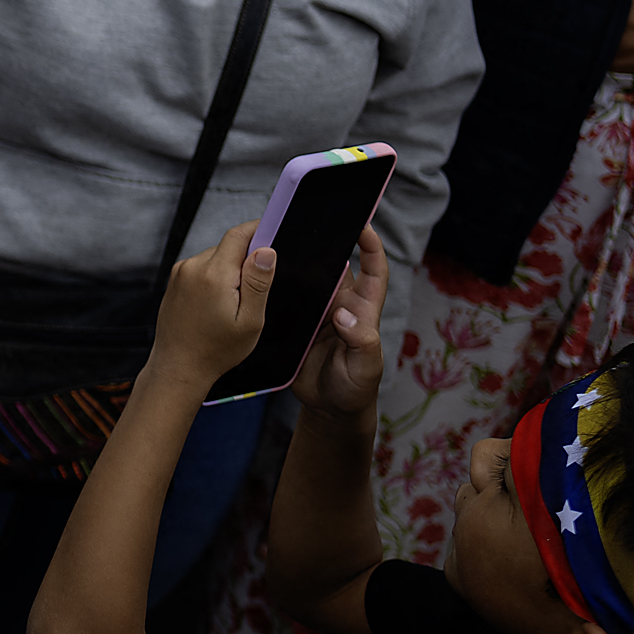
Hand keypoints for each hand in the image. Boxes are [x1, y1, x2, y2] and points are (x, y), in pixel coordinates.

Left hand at [150, 219, 274, 392]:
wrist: (178, 366)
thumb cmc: (216, 350)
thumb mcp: (250, 321)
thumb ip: (258, 283)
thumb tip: (266, 251)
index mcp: (214, 274)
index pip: (239, 234)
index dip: (259, 229)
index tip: (274, 231)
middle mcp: (193, 267)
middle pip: (228, 245)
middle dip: (246, 258)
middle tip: (256, 287)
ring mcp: (181, 272)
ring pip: (216, 256)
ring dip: (230, 269)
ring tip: (233, 302)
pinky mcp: (175, 279)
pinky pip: (203, 267)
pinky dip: (215, 277)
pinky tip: (217, 304)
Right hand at [289, 225, 389, 419]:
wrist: (329, 409)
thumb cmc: (356, 388)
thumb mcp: (365, 368)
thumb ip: (361, 342)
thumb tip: (344, 316)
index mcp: (362, 311)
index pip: (373, 272)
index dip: (371, 248)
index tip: (362, 225)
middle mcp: (340, 306)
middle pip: (334, 267)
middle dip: (323, 245)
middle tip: (303, 225)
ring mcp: (317, 315)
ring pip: (307, 281)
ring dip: (295, 265)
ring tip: (275, 245)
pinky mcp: (296, 325)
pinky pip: (286, 301)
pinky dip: (275, 289)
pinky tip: (260, 278)